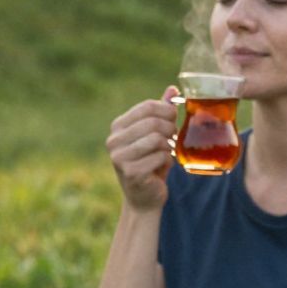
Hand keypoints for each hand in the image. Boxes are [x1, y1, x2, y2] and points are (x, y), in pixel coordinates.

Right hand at [107, 89, 178, 212]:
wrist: (145, 198)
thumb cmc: (151, 163)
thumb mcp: (156, 135)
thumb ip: (162, 113)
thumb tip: (173, 89)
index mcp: (118, 127)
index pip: (147, 107)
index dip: (167, 111)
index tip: (173, 121)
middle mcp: (113, 140)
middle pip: (153, 122)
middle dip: (170, 129)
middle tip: (172, 139)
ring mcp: (119, 157)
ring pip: (157, 139)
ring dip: (168, 146)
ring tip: (166, 153)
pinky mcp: (130, 172)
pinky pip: (160, 157)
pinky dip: (167, 161)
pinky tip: (161, 167)